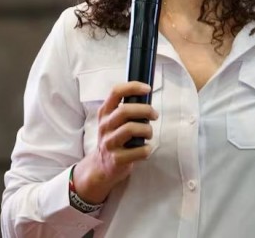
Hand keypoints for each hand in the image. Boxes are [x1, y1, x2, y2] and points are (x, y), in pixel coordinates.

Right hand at [71, 81, 157, 203]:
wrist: (100, 166)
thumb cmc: (113, 138)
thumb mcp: (112, 121)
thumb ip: (125, 109)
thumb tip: (147, 96)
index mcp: (105, 113)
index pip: (116, 92)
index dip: (133, 87)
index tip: (147, 89)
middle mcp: (105, 126)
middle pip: (125, 111)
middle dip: (145, 110)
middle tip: (154, 115)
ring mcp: (109, 143)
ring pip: (131, 129)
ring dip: (147, 130)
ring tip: (149, 134)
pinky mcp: (116, 158)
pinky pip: (138, 151)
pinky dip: (147, 149)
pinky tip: (146, 149)